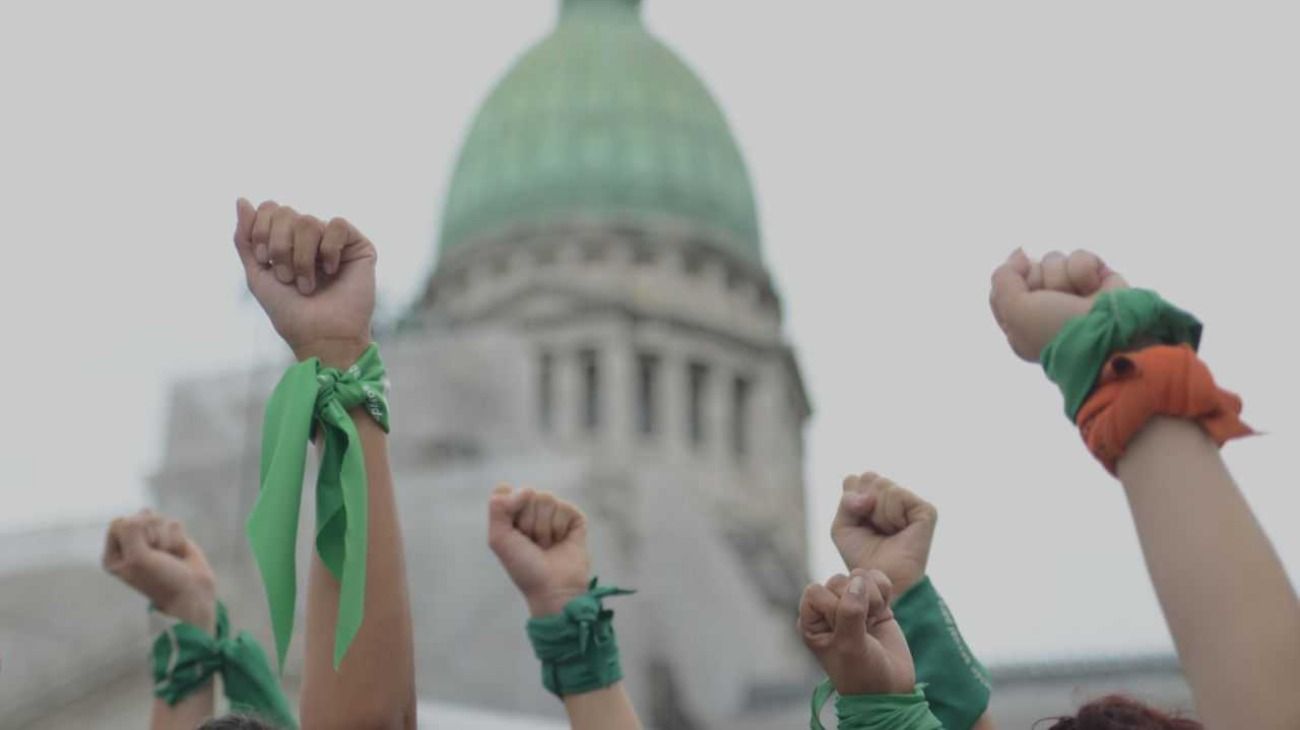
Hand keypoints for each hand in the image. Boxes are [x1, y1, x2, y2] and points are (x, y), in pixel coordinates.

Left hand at [102, 510, 216, 630]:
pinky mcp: (171, 537)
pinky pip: (174, 524)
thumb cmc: (161, 580)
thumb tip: (145, 512)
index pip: (119, 523)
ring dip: (166, 539)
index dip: (134, 534)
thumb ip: (132, 529)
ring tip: (168, 557)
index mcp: (115, 553)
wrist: (191, 590)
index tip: (142, 554)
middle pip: (139, 518)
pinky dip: (178, 540)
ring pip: (158, 519)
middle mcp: (131, 545)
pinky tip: (178, 554)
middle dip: (152, 536)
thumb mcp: (137, 557)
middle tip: (157, 557)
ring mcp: (152, 540)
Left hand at [232, 198, 375, 366]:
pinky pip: (338, 225)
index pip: (270, 209)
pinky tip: (332, 271)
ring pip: (309, 221)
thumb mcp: (257, 275)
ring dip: (302, 257)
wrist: (321, 335)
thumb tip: (242, 199)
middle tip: (287, 278)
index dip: (261, 230)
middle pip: (286, 212)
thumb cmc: (290, 312)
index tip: (264, 260)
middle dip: (280, 247)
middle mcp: (311, 238)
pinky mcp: (359, 246)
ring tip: (308, 284)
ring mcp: (335, 241)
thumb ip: (245, 239)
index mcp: (287, 241)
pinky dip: (329, 250)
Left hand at [487, 485, 590, 616]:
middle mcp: (534, 511)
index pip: (508, 491)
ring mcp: (555, 513)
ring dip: (543, 528)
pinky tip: (561, 542)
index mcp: (514, 514)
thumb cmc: (524, 567)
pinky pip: (564, 507)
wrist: (552, 588)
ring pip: (547, 499)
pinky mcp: (575, 518)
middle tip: (532, 544)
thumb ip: (498, 507)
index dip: (510, 510)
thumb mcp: (499, 538)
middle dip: (527, 522)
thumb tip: (526, 489)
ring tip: (546, 546)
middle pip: (529, 493)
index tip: (513, 533)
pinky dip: (559, 528)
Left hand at [799, 569, 915, 695]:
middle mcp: (829, 610)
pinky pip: (877, 578)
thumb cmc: (861, 674)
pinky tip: (883, 612)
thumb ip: (850, 612)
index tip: (843, 630)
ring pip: (859, 576)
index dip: (833, 605)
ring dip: (871, 596)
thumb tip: (857, 581)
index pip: (815, 591)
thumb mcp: (850, 646)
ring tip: (873, 621)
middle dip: (855, 601)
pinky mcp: (874, 602)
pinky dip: (883, 591)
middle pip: (838, 580)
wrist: (890, 688)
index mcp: (812, 621)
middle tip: (863, 628)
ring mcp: (852, 604)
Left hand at [832, 472, 936, 595]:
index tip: (858, 523)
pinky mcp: (925, 510)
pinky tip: (899, 530)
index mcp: (874, 497)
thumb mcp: (842, 527)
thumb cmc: (862, 556)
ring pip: (882, 484)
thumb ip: (847, 502)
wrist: (881, 581)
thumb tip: (869, 497)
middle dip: (863, 505)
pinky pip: (897, 495)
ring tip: (887, 532)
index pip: (854, 479)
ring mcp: (910, 502)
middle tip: (873, 529)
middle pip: (868, 477)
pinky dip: (891, 515)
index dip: (850, 502)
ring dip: (877, 514)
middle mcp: (893, 496)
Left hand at [989, 249, 1127, 360]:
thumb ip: (1002, 278)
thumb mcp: (1014, 310)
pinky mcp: (1096, 280)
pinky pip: (1080, 258)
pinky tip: (1094, 289)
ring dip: (1063, 278)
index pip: (1005, 285)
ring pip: (1054, 260)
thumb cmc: (1056, 329)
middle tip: (1055, 301)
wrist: (1107, 334)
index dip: (1014, 284)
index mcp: (1023, 322)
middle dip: (1041, 280)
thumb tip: (1019, 254)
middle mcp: (1047, 307)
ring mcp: (1072, 293)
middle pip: (1030, 270)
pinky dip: (1085, 271)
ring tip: (1076, 298)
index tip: (1027, 298)